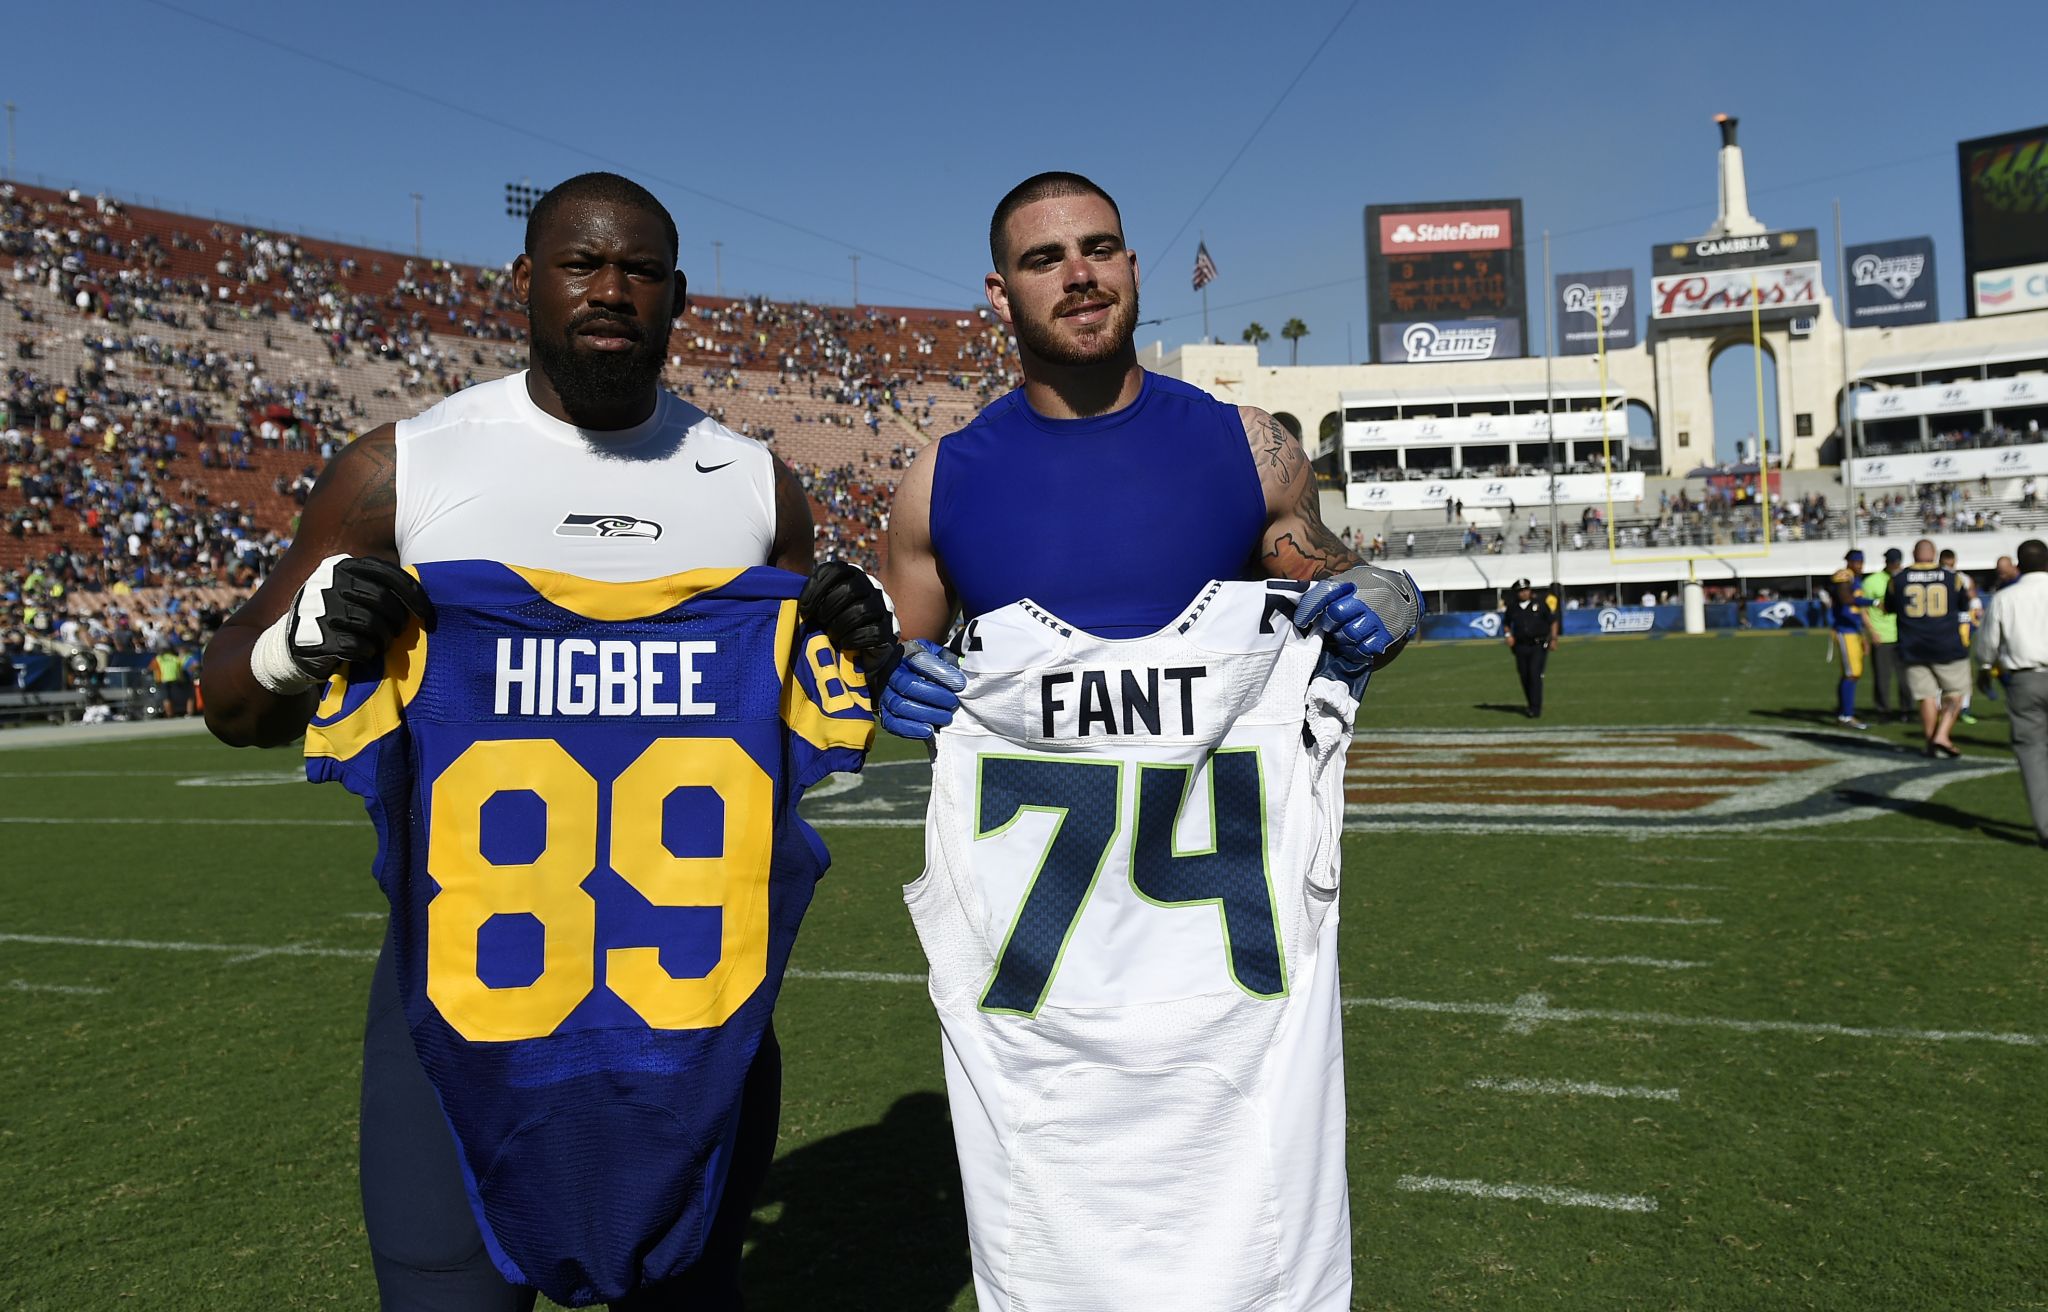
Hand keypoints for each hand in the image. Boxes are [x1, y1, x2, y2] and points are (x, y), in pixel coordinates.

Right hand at [251, 554, 434, 693]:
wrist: (290, 645)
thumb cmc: (334, 617)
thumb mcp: (350, 591)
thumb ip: (377, 587)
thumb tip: (421, 599)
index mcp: (342, 566)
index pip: (389, 574)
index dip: (414, 595)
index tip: (428, 615)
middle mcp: (329, 581)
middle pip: (383, 601)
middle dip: (397, 621)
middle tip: (396, 634)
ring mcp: (320, 608)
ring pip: (372, 624)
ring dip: (383, 640)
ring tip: (380, 645)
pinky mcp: (316, 636)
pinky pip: (358, 646)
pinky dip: (367, 652)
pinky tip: (363, 654)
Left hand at [798, 561, 897, 661]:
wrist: (863, 646)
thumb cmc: (836, 621)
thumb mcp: (822, 604)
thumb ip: (812, 596)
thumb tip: (788, 594)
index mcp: (852, 574)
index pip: (834, 570)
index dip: (816, 589)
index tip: (804, 609)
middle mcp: (871, 586)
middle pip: (849, 590)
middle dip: (828, 609)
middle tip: (821, 622)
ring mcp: (883, 606)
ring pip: (861, 611)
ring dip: (840, 626)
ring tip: (832, 635)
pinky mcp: (889, 629)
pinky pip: (872, 632)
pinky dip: (854, 639)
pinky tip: (846, 643)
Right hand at [876, 639, 965, 740]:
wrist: (911, 677)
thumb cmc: (930, 667)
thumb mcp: (939, 656)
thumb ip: (948, 661)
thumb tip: (958, 678)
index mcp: (907, 654)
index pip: (920, 660)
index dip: (940, 673)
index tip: (959, 684)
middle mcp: (892, 673)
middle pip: (908, 685)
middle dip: (934, 696)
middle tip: (953, 702)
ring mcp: (886, 693)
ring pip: (900, 706)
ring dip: (926, 714)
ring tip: (946, 717)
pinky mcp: (885, 713)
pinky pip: (892, 723)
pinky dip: (911, 729)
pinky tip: (929, 730)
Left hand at [1294, 566, 1422, 695]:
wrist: (1406, 593)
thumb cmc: (1369, 588)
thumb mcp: (1350, 580)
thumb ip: (1329, 591)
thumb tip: (1302, 609)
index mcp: (1354, 583)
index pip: (1325, 593)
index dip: (1309, 609)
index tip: (1301, 621)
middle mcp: (1366, 599)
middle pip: (1335, 615)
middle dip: (1328, 623)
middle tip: (1331, 625)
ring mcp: (1378, 618)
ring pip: (1349, 634)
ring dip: (1341, 638)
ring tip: (1343, 634)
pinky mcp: (1386, 634)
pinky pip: (1364, 649)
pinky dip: (1355, 649)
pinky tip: (1354, 644)